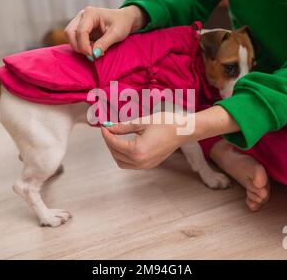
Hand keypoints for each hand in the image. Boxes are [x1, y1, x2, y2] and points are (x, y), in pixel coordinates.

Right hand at [64, 5, 145, 57]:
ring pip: (70, 37)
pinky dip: (82, 47)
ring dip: (79, 47)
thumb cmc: (122, 23)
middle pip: (70, 33)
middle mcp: (82, 16)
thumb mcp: (116, 34)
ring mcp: (79, 22)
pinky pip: (75, 40)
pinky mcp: (80, 29)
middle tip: (91, 55)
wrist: (124, 20)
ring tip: (95, 52)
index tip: (92, 55)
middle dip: (78, 47)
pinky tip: (94, 49)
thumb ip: (104, 44)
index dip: (84, 45)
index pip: (81, 31)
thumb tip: (93, 54)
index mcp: (90, 13)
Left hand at [100, 107, 239, 169]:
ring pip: (121, 162)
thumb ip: (122, 127)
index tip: (103, 126)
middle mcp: (140, 162)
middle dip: (110, 142)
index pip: (114, 143)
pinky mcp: (150, 165)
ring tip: (115, 137)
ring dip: (115, 151)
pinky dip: (124, 156)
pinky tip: (125, 144)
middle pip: (116, 154)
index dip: (106, 134)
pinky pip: (131, 164)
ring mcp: (146, 165)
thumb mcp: (141, 122)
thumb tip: (109, 127)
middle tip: (108, 129)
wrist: (183, 130)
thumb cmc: (165, 123)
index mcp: (137, 150)